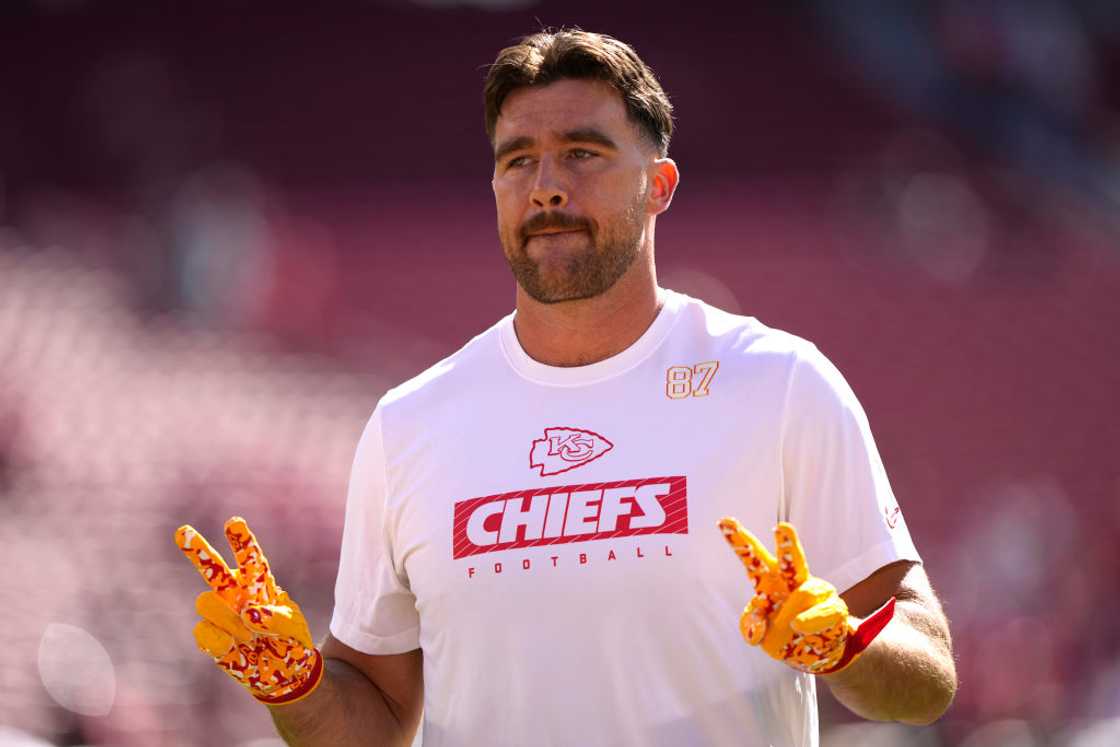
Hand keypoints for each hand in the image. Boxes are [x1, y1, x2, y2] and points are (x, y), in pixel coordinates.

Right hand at [175, 517, 323, 704]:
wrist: (284, 674)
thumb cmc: (291, 642)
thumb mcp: (294, 627)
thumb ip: (277, 619)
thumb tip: (248, 613)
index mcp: (258, 584)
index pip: (250, 558)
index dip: (241, 541)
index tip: (233, 522)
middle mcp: (235, 595)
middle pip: (212, 569)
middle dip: (197, 550)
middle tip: (181, 531)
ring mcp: (220, 616)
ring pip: (206, 601)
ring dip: (229, 619)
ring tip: (249, 636)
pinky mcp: (210, 639)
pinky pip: (203, 632)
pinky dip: (220, 641)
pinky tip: (236, 649)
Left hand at [717, 518, 894, 673]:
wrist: (817, 654)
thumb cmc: (783, 636)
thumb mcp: (759, 634)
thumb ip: (751, 626)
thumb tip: (760, 621)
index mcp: (768, 582)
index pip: (752, 560)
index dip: (739, 541)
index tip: (724, 521)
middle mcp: (792, 581)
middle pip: (786, 559)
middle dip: (786, 542)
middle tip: (782, 526)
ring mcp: (815, 591)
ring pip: (806, 592)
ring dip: (791, 617)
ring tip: (792, 627)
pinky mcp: (834, 606)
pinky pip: (821, 613)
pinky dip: (809, 623)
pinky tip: (800, 627)